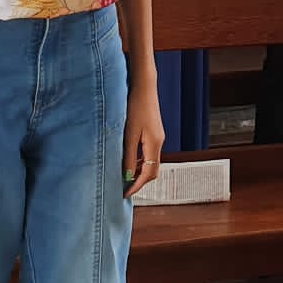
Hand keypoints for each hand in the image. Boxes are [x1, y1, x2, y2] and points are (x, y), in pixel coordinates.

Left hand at [122, 77, 164, 197]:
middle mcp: (159, 142)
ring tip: (123, 176)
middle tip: (124, 188)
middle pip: (153, 170)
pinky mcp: (154, 133)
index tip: (125, 195)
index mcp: (154, 144)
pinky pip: (149, 154)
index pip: (149, 173)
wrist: (144, 87)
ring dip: (139, 171)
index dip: (137, 186)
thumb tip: (126, 176)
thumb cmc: (136, 107)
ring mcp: (158, 137)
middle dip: (140, 181)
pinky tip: (128, 160)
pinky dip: (139, 162)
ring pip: (151, 162)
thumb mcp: (129, 135)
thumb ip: (128, 157)